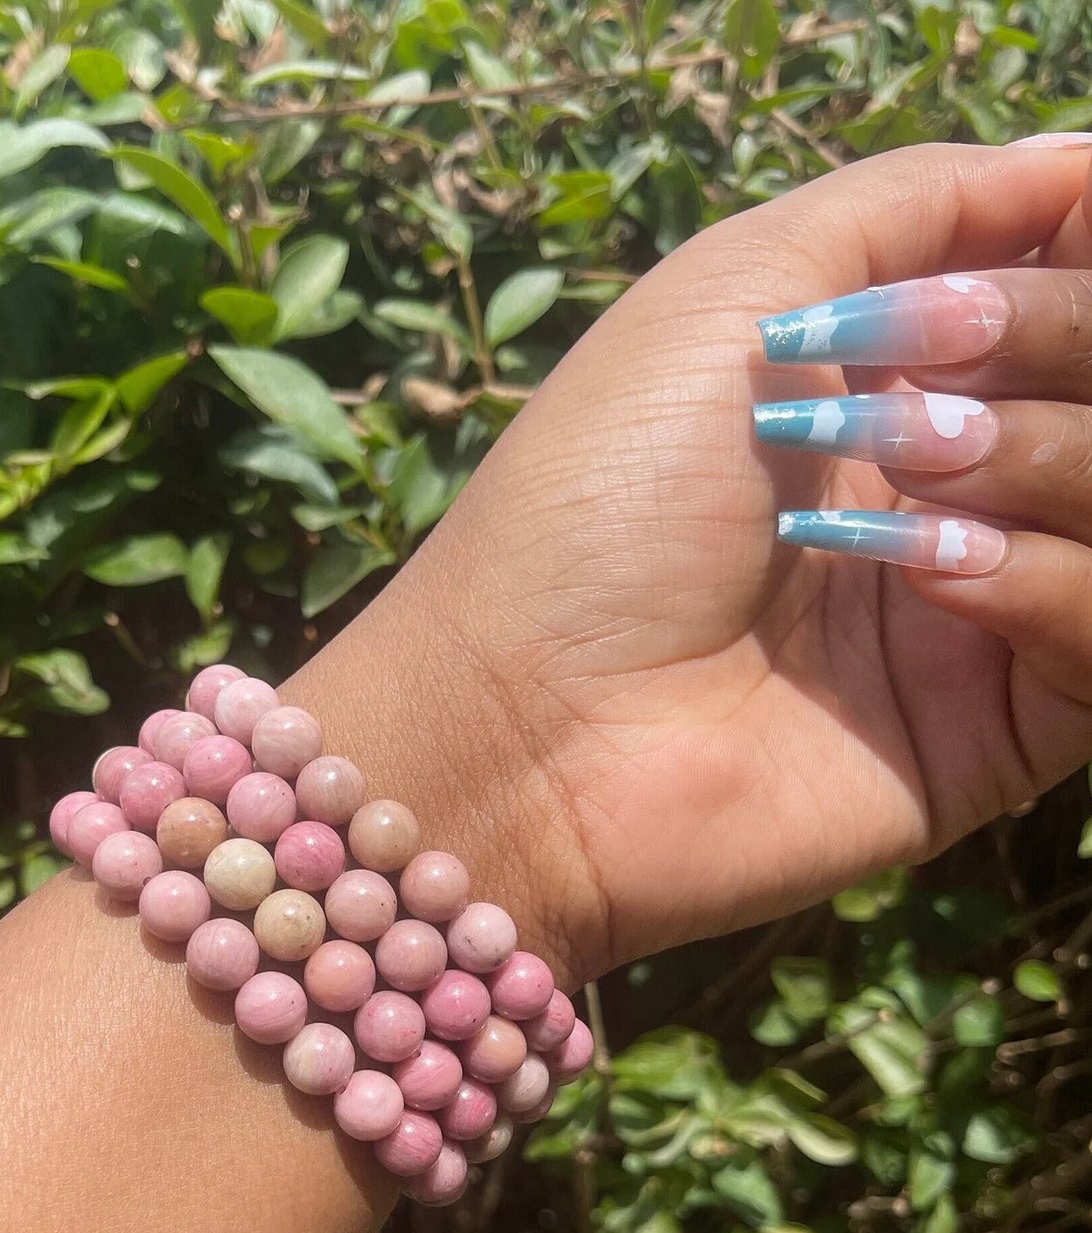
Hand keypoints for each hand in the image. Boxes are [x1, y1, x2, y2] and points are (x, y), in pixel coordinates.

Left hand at [286, 141, 1091, 984]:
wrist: (531, 715)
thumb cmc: (602, 494)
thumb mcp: (736, 292)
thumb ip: (910, 208)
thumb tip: (1075, 166)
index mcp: (896, 378)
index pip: (1074, 290)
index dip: (1073, 261)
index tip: (1040, 249)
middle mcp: (952, 484)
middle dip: (1058, 341)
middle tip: (922, 382)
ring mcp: (979, 610)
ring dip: (1047, 458)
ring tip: (908, 472)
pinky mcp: (997, 730)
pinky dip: (1049, 581)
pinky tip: (930, 573)